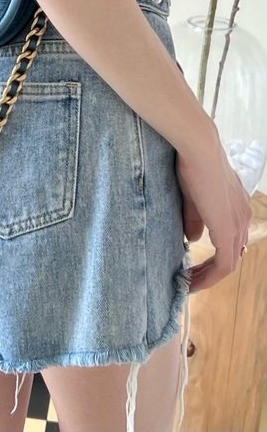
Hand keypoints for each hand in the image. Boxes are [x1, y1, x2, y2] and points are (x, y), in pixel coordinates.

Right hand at [175, 130, 252, 292]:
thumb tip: (193, 240)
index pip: (231, 240)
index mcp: (237, 206)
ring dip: (209, 277)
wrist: (198, 149)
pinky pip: (225, 265)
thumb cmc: (192, 164)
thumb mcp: (192, 195)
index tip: (194, 264)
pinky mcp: (228, 230)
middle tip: (190, 279)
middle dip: (210, 270)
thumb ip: (194, 219)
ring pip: (229, 263)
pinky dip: (210, 276)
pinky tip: (193, 280)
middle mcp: (243, 216)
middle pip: (232, 254)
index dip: (214, 255)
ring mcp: (238, 224)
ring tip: (189, 283)